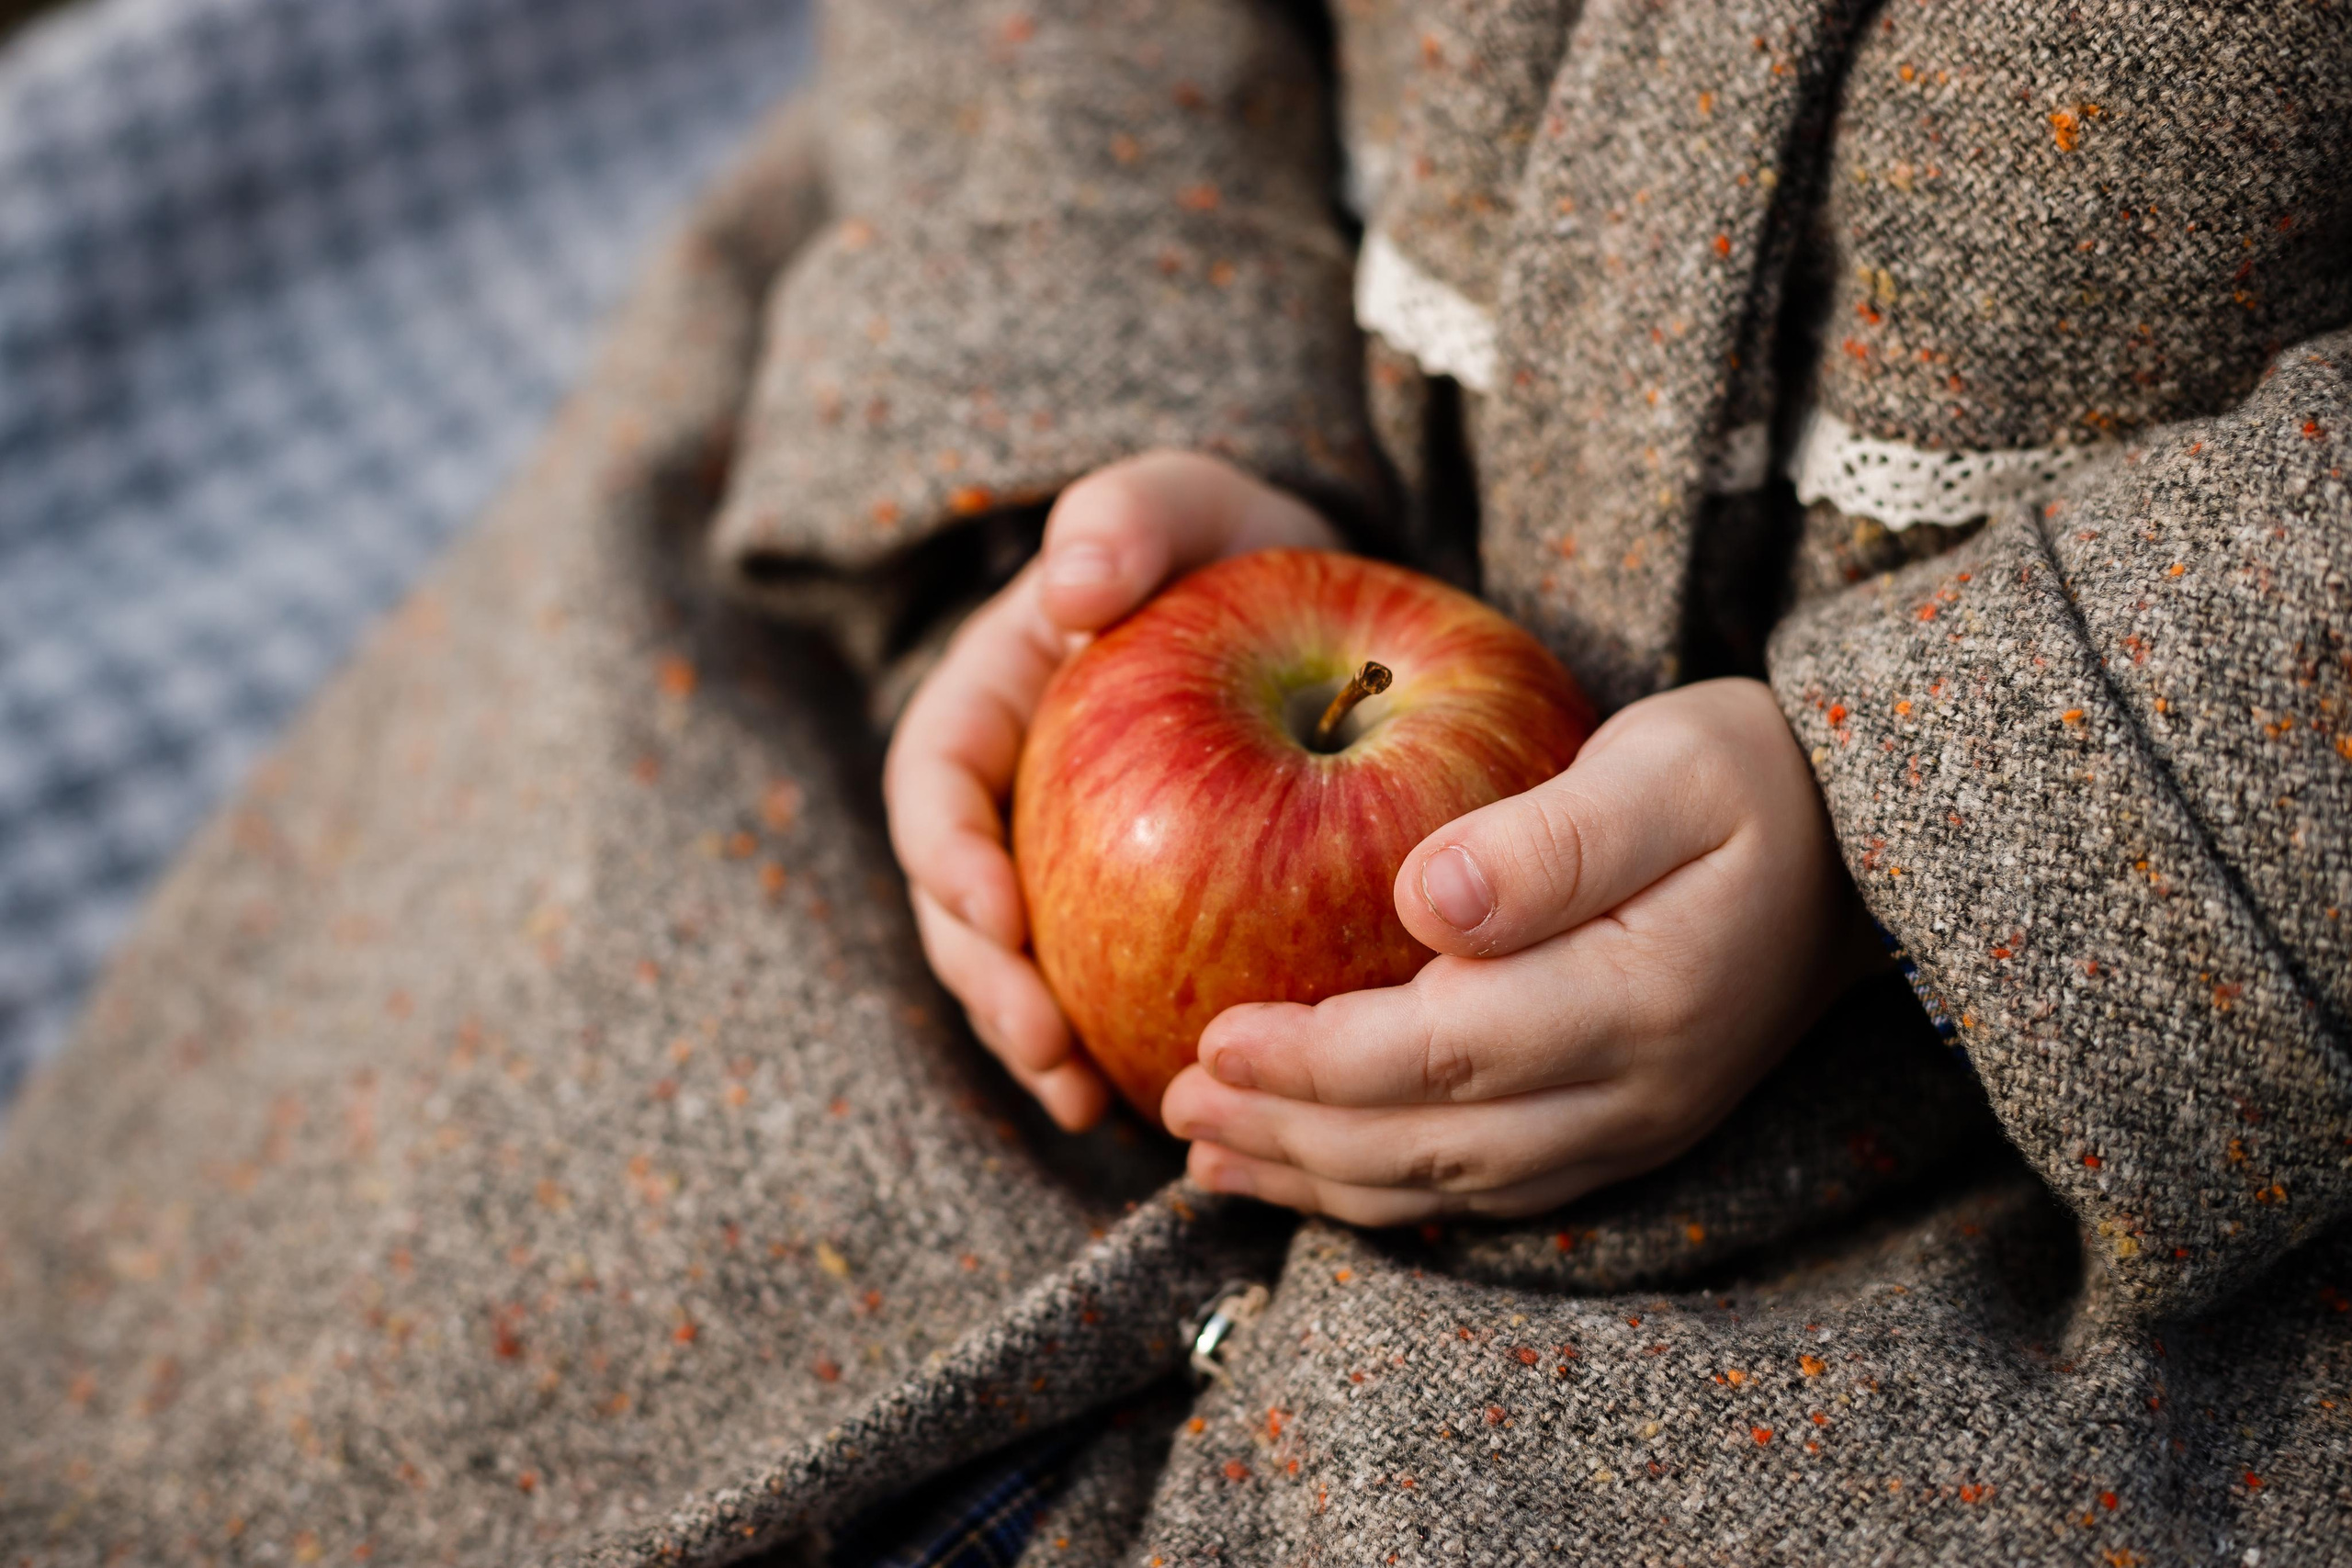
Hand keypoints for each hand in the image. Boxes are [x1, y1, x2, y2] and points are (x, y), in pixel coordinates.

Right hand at [884, 451, 1340, 1130]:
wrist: (1303, 612)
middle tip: (1045, 1045)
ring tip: (1086, 1100)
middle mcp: (1006, 803)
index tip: (995, 911)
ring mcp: (1061, 874)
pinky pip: (1109, 997)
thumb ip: (1128, 517)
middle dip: (988, 986)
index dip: (946, 857)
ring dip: (1038, 1043)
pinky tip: (1165, 1102)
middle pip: (960, 910)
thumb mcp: (1185, 503)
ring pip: (1024, 973)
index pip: (934, 787)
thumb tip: (1071, 585)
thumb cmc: (1228, 549)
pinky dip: (1121, 1050)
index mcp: (988, 706)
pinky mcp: (1128, 926)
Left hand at [1160, 677, 1881, 1223]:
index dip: (1315, 1063)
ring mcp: (1629, 1128)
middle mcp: (1632, 1093)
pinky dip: (1381, 1191)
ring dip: (1317, 1177)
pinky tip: (1308, 1171)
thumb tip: (1423, 901)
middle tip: (1172, 1104)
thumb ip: (1551, 841)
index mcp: (1636, 1001)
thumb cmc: (1751, 779)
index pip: (1441, 1056)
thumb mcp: (1666, 768)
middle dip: (1288, 1133)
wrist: (1860, 851)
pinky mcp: (1619, 1132)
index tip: (1211, 1038)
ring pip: (1445, 1187)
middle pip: (1426, 1144)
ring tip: (1204, 1152)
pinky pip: (1481, 1191)